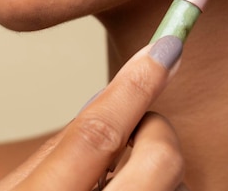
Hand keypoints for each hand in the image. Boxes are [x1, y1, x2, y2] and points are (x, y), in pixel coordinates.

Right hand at [0, 36, 185, 190]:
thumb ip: (55, 154)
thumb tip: (106, 105)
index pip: (96, 133)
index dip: (133, 87)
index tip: (163, 50)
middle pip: (156, 165)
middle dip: (161, 133)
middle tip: (145, 126)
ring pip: (172, 190)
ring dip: (161, 173)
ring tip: (125, 174)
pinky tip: (129, 189)